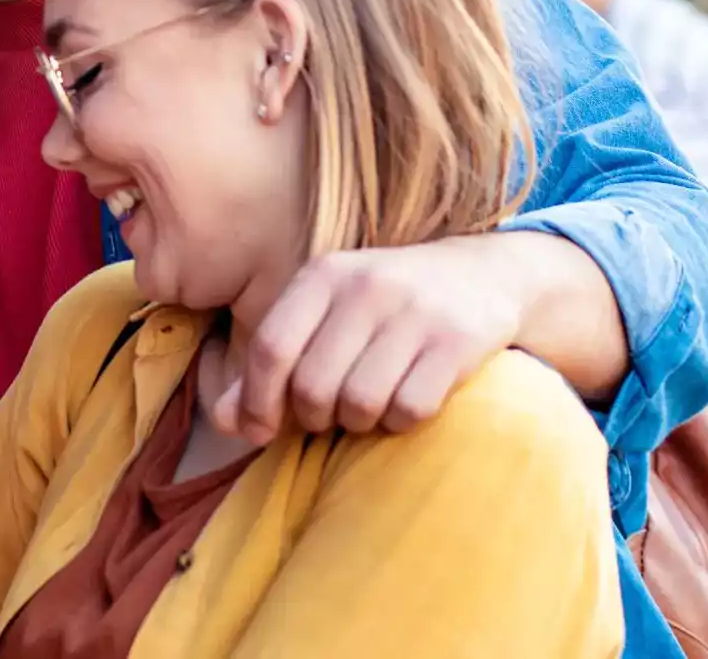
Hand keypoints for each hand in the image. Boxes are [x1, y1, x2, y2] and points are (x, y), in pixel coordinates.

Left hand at [214, 239, 520, 441]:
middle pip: (313, 385)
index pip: (271, 346)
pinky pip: (410, 409)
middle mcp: (367, 286)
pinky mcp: (457, 341)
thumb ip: (271, 367)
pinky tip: (407, 401)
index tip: (259, 432)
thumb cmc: (384, 307)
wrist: (483, 275)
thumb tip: (225, 422)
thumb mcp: (325, 317)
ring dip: (360, 423)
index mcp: (324, 274)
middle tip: (331, 413)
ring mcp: (415, 312)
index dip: (256, 401)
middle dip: (315, 417)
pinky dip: (402, 422)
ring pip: (361, 403)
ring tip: (370, 405)